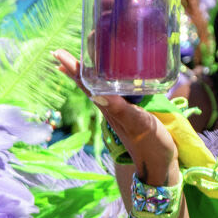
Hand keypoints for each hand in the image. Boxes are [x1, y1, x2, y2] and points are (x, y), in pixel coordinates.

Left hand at [56, 51, 178, 187]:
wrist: (160, 165)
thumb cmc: (151, 144)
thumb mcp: (138, 124)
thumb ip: (120, 109)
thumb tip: (96, 94)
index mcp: (109, 107)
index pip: (86, 83)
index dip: (73, 68)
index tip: (57, 52)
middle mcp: (110, 107)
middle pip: (87, 83)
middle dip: (75, 68)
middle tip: (58, 52)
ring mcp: (119, 111)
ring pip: (97, 86)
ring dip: (86, 73)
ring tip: (77, 61)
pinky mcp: (129, 113)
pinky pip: (112, 91)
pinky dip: (105, 80)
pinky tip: (108, 78)